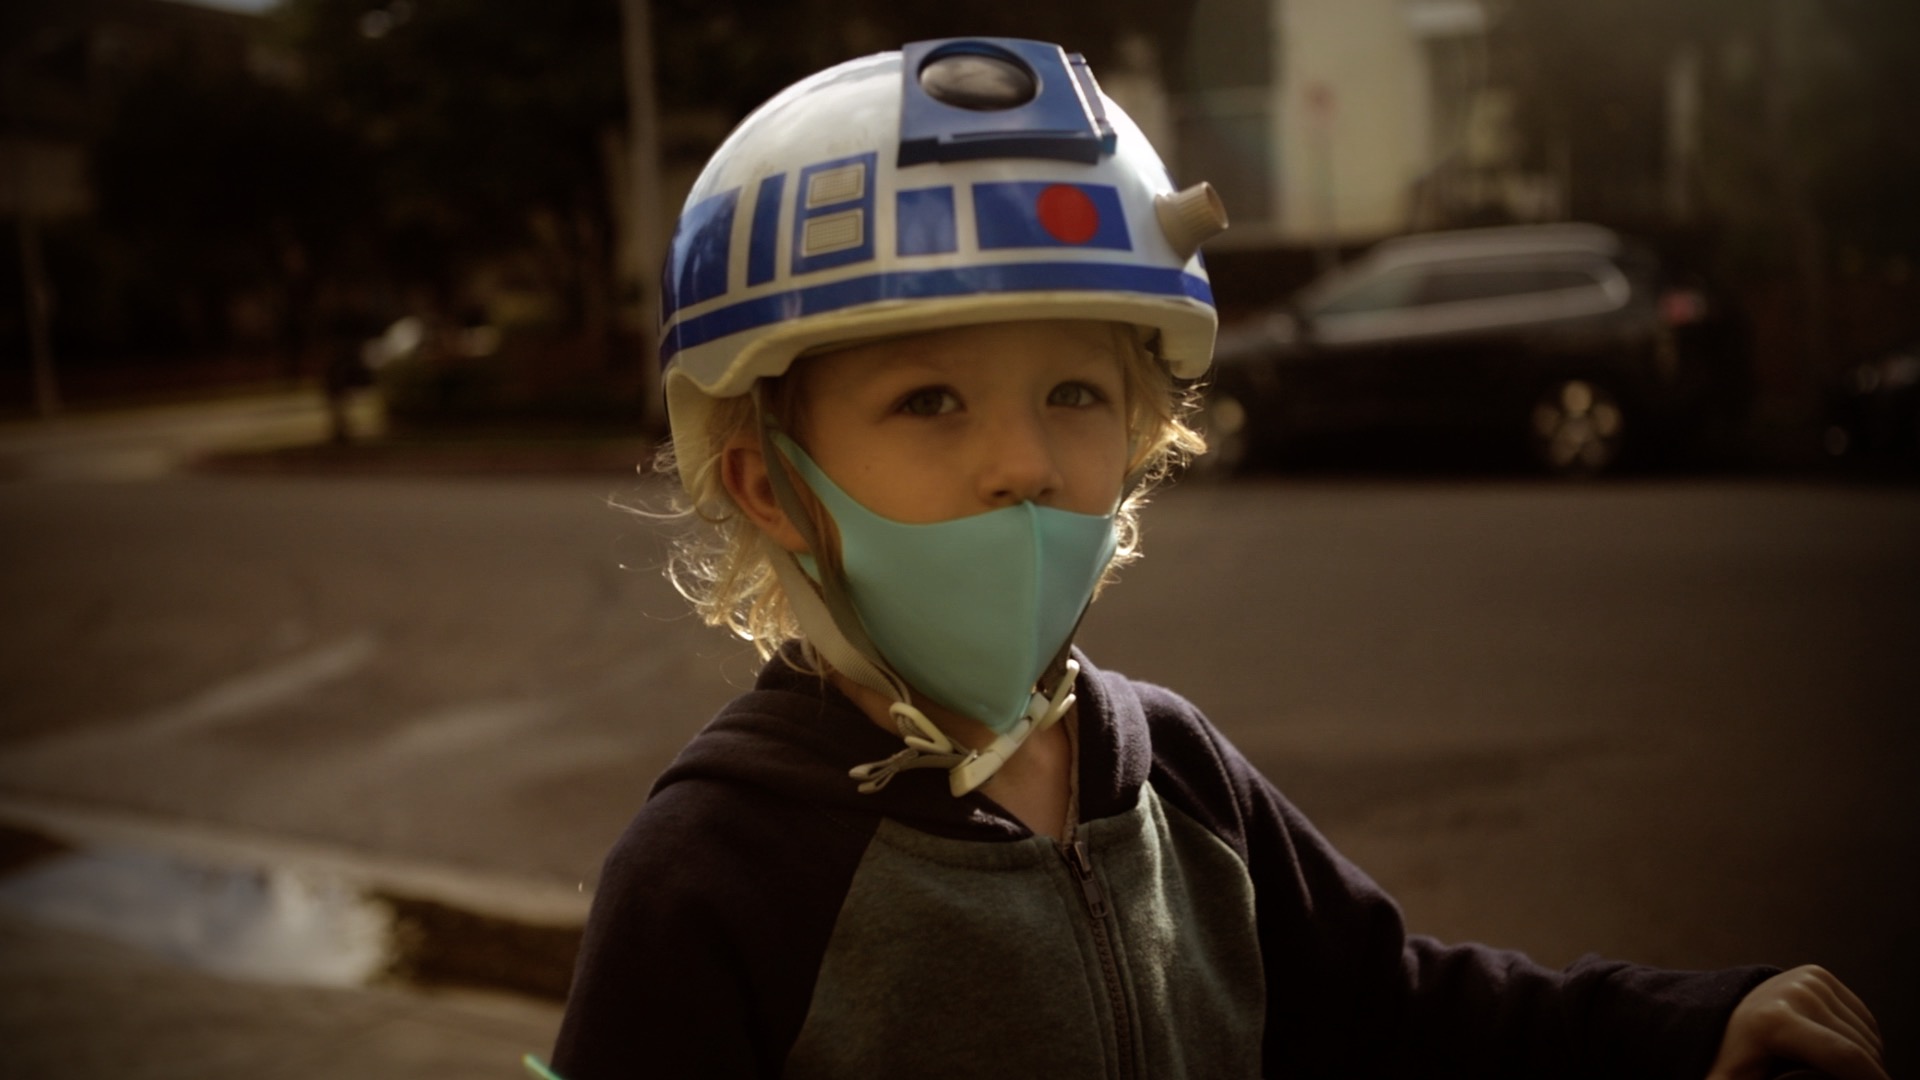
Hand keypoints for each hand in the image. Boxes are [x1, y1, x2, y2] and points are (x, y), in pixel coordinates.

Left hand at [1706, 965, 1888, 1079]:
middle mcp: (1794, 992)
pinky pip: (1863, 1018)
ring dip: (1868, 1060)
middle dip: (1868, 1075)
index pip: (1845, 1057)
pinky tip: (1841, 1052)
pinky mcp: (1817, 974)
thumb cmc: (1733, 1065)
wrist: (1723, 1024)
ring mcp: (1807, 979)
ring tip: (1840, 1073)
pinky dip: (1864, 1040)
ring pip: (1867, 1034)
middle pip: (1861, 1047)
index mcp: (1774, 1022)